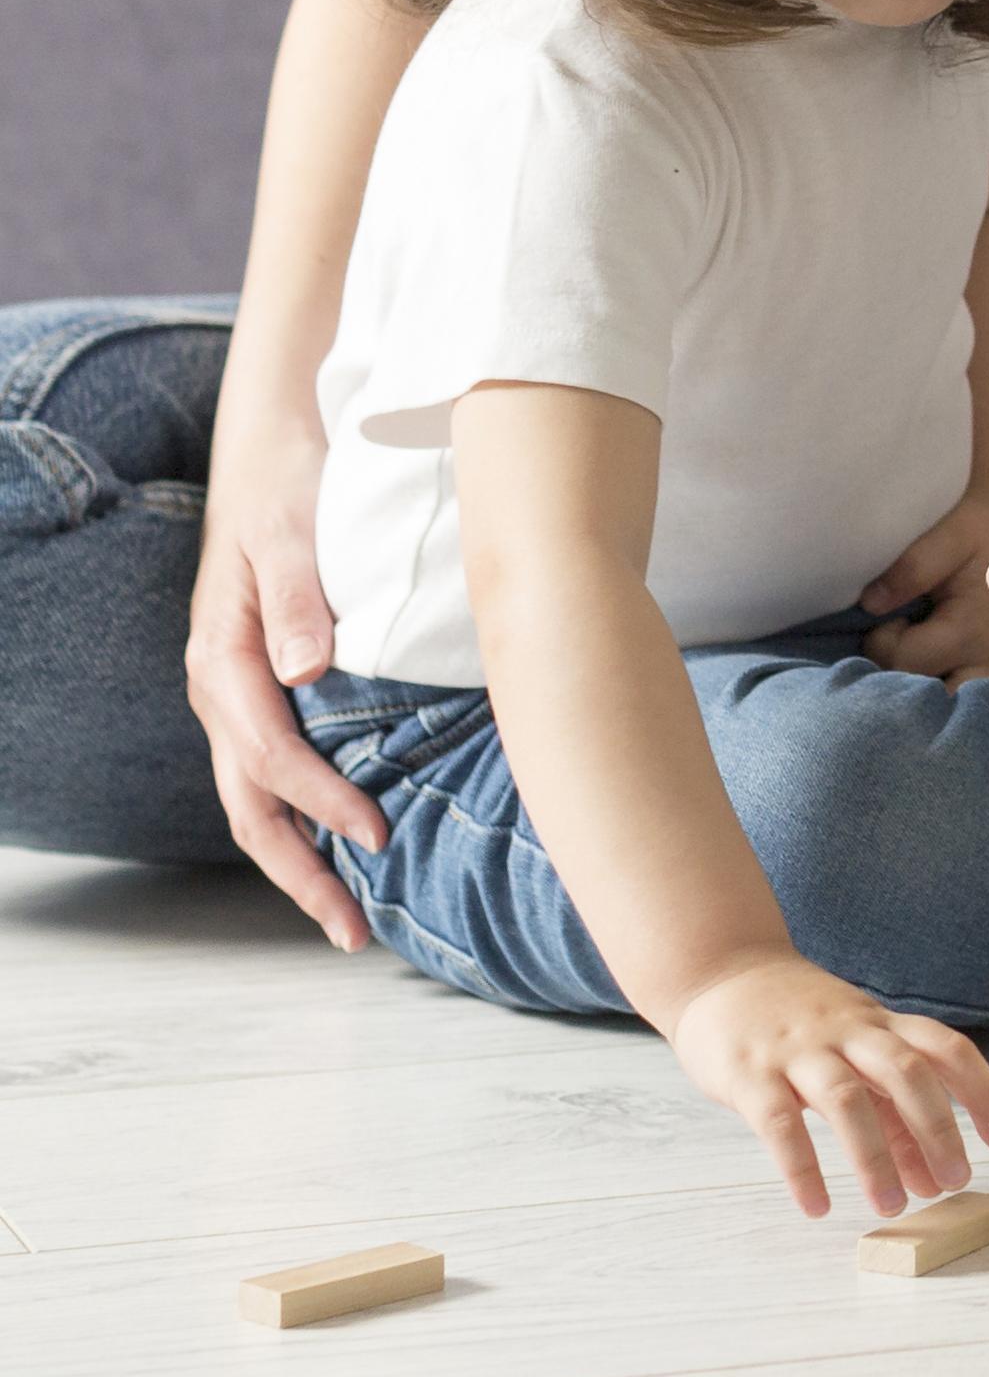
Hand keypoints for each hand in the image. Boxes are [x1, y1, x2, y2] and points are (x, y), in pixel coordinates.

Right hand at [186, 428, 387, 949]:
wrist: (273, 447)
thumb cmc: (291, 483)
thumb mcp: (291, 529)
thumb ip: (294, 596)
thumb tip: (306, 668)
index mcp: (223, 659)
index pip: (272, 756)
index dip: (323, 803)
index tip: (378, 836)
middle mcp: (223, 688)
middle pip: (251, 805)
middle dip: (300, 872)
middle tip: (356, 929)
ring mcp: (240, 693)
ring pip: (258, 799)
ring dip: (301, 858)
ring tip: (352, 913)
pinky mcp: (265, 687)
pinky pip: (276, 769)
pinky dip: (307, 815)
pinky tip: (351, 840)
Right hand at [667, 951, 988, 1218]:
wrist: (723, 971)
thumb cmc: (800, 1021)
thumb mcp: (853, 1049)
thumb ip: (889, 1108)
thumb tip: (929, 1175)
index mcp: (880, 1023)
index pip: (946, 1048)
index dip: (980, 1089)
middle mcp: (848, 1031)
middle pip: (905, 1071)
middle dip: (938, 1127)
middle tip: (958, 1180)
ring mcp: (799, 1050)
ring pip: (846, 1099)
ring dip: (874, 1157)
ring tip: (892, 1208)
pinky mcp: (750, 1074)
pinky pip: (779, 1123)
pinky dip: (802, 1168)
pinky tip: (818, 1207)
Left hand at [861, 495, 988, 696]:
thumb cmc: (985, 529)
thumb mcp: (950, 536)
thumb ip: (912, 568)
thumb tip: (870, 604)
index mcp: (971, 628)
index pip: (906, 662)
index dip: (880, 644)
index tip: (882, 622)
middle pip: (937, 707)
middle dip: (907, 695)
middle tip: (896, 662)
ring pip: (967, 722)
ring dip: (937, 710)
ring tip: (916, 682)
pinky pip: (986, 712)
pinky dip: (962, 710)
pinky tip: (943, 693)